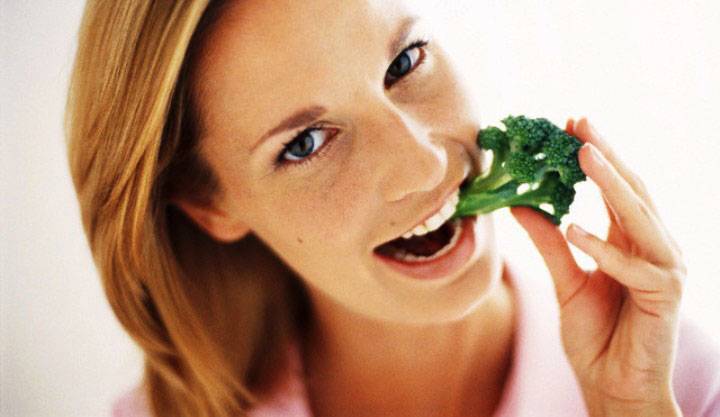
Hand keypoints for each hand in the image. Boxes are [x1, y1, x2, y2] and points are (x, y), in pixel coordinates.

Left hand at [510, 118, 685, 416]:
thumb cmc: (596, 336)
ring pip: (639, 216)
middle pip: (631, 192)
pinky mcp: (665, 295)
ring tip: (583, 155)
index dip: (596, 157)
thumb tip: (519, 204)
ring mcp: (664, 269)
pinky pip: (633, 265)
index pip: (614, 190)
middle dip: (606, 155)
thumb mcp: (565, 281)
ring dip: (611, 184)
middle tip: (580, 122)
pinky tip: (574, 228)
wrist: (612, 386)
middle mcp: (653, 248)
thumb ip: (547, 243)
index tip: (571, 125)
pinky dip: (604, 247)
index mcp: (630, 242)